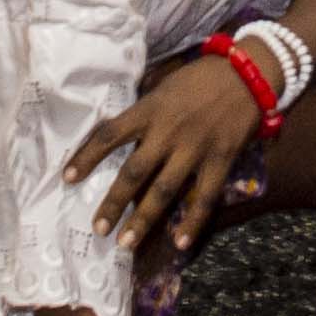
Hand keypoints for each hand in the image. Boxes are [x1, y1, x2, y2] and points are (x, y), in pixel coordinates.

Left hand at [67, 53, 264, 258]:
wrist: (248, 72)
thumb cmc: (202, 75)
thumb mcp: (165, 85)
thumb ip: (146, 110)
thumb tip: (121, 131)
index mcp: (151, 109)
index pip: (110, 134)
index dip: (86, 157)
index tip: (67, 178)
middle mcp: (168, 131)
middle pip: (134, 172)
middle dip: (113, 203)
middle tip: (98, 229)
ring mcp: (195, 148)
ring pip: (164, 190)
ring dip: (144, 220)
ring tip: (125, 243)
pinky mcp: (220, 159)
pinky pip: (204, 197)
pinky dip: (192, 222)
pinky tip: (180, 243)